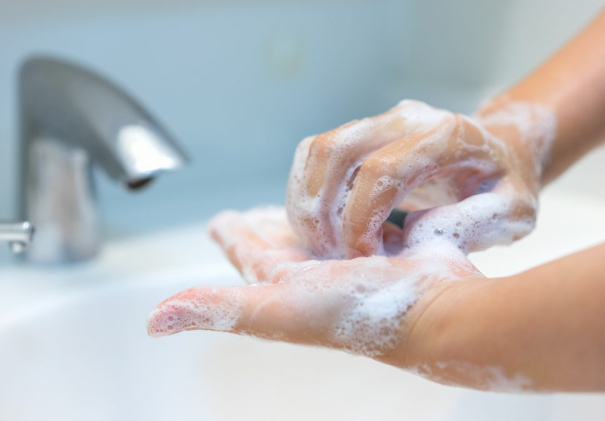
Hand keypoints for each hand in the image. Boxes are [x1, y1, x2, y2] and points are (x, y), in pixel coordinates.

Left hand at [147, 207, 481, 364]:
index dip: (232, 235)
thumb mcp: (276, 307)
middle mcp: (318, 272)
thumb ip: (217, 307)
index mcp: (286, 282)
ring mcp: (355, 258)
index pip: (249, 252)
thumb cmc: (357, 314)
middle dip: (268, 223)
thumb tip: (153, 322)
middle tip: (255, 208)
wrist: (435, 312)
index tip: (218, 218)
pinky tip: (357, 198)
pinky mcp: (390, 242)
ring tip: (304, 198)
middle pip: (284, 240)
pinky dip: (356, 205)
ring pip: (324, 226)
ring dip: (312, 211)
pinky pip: (364, 217)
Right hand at [286, 99, 554, 258]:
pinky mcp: (363, 134)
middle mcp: (407, 118)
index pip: (381, 170)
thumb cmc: (507, 185)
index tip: (366, 260)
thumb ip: (477, 222)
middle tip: (331, 255)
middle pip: (335, 151)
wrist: (499, 151)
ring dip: (306, 202)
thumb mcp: (515, 212)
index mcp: (447, 135)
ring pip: (316, 150)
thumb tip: (418, 235)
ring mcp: (380, 122)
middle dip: (320, 211)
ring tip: (321, 244)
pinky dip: (306, 193)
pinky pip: (315, 156)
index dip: (361, 220)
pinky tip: (322, 226)